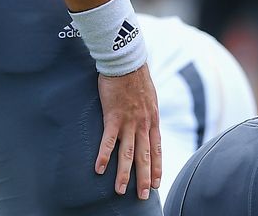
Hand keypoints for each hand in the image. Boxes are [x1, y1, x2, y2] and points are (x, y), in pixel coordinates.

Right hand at [95, 64, 161, 199]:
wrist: (127, 61)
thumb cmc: (137, 76)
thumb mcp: (150, 96)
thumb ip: (149, 111)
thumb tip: (148, 118)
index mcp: (153, 119)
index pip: (157, 148)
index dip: (158, 166)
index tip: (158, 182)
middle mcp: (143, 124)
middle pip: (145, 156)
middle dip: (145, 178)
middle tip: (144, 196)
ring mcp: (129, 121)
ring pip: (128, 153)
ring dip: (124, 174)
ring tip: (120, 191)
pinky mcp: (113, 116)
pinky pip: (108, 141)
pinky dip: (103, 156)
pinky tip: (98, 169)